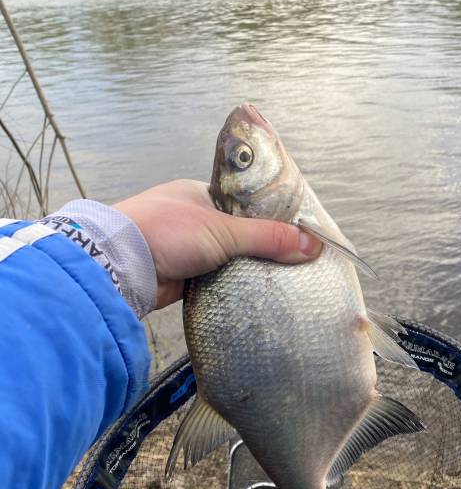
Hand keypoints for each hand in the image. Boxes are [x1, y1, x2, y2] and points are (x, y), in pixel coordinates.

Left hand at [113, 179, 321, 309]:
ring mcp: (184, 247)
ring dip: (245, 269)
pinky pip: (214, 279)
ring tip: (280, 282)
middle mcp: (192, 218)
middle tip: (292, 264)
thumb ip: (268, 237)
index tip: (295, 235)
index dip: (270, 218)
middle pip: (238, 234)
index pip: (245, 204)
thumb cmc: (168, 232)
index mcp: (200, 194)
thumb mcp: (224, 231)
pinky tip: (253, 294)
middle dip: (260, 249)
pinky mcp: (180, 275)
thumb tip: (314, 245)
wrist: (118, 265)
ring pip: (226, 258)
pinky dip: (230, 286)